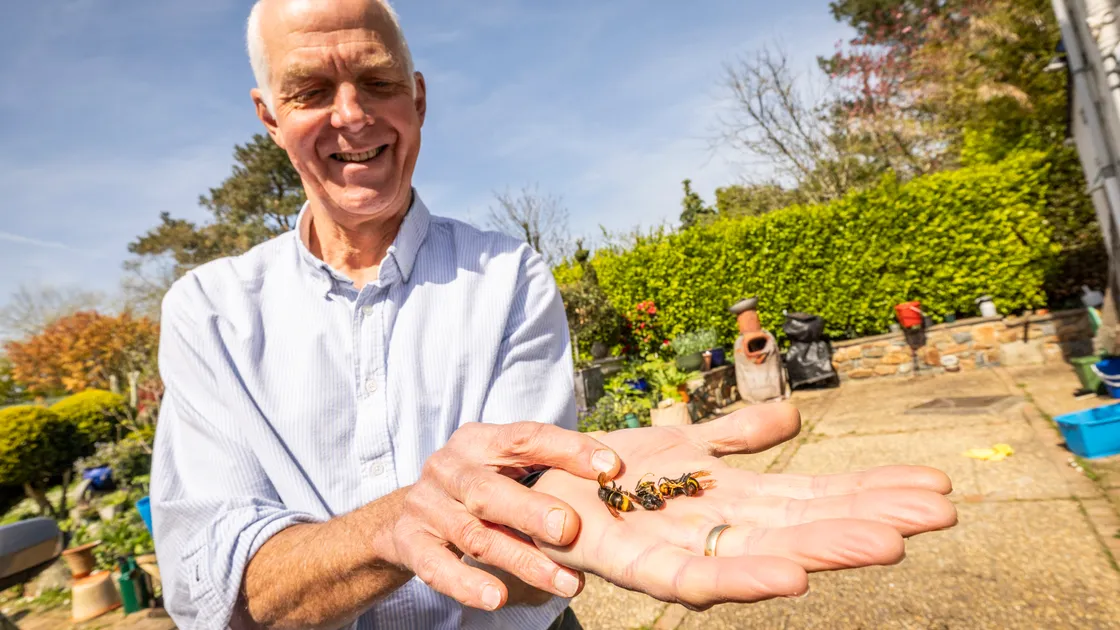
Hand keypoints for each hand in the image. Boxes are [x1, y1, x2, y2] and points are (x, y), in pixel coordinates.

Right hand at [391, 422, 620, 610]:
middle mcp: (449, 468)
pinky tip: (496, 599)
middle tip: (571, 530)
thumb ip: (546, 466)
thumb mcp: (503, 466)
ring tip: (565, 583)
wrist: (402, 514)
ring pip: (475, 536)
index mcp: (478, 441)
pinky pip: (438, 567)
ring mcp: (427, 506)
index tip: (609, 466)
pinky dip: (467, 584)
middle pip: (490, 491)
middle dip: (532, 512)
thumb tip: (610, 472)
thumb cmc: (475, 486)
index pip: (523, 437)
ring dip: (522, 561)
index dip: (566, 449)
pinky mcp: (411, 542)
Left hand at [532, 402, 957, 609]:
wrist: (539, 485)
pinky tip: (791, 576)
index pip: (817, 495)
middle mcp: (720, 530)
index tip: (935, 487)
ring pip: (767, 552)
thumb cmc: (614, 471)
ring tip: (889, 541)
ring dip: (827, 547)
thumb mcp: (683, 444)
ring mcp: (683, 550)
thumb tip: (795, 418)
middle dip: (872, 518)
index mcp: (735, 500)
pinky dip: (743, 577)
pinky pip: (696, 579)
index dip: (873, 491)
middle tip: (941, 512)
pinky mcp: (636, 567)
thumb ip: (736, 436)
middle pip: (808, 523)